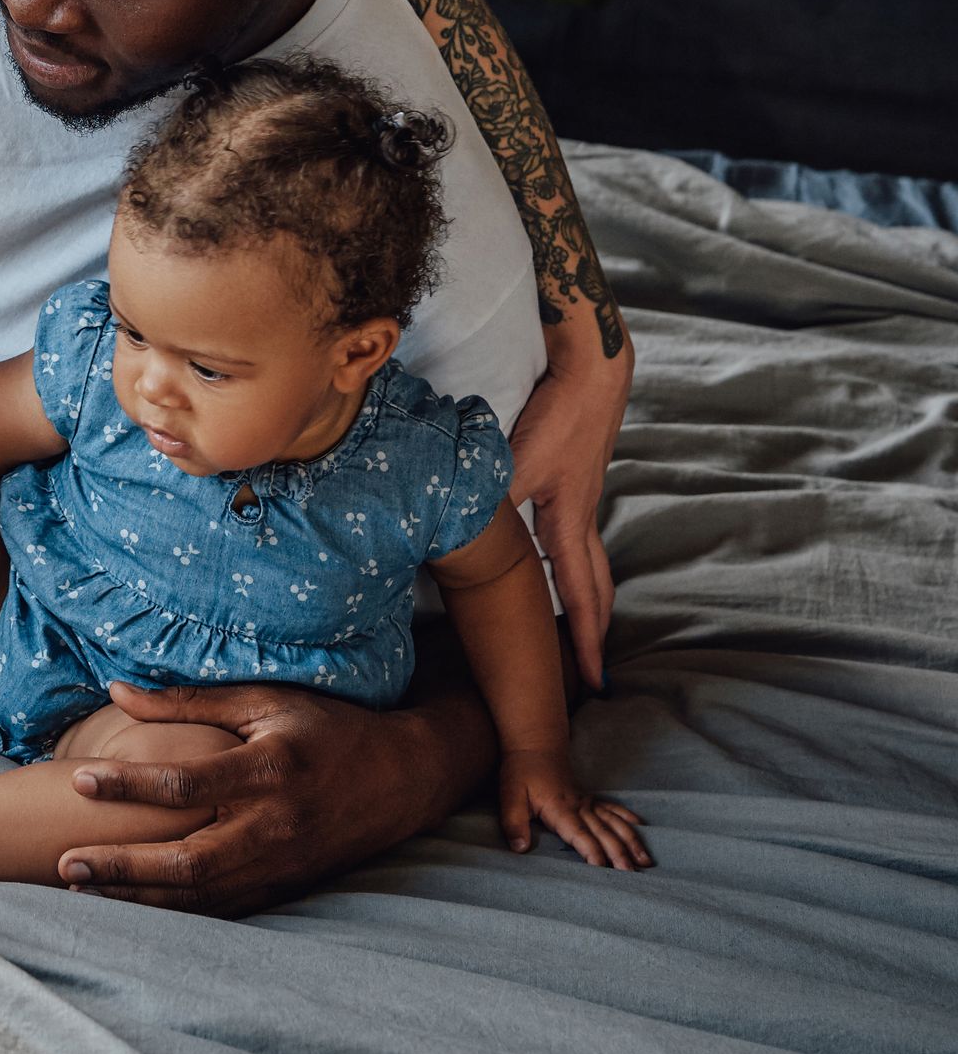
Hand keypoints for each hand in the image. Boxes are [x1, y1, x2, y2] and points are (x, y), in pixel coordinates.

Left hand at [58, 677, 477, 915]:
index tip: (79, 780)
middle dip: (122, 865)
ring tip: (83, 890)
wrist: (403, 779)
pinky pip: (222, 907)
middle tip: (65, 863)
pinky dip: (175, 912)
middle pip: (187, 860)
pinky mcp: (285, 888)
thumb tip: (118, 691)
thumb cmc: (328, 727)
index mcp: (269, 770)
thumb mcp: (265, 699)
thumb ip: (190, 702)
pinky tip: (133, 905)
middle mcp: (274, 825)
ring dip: (138, 896)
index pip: (186, 783)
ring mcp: (281, 865)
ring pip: (200, 895)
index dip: (130, 785)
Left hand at [497, 744, 649, 869]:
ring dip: (630, 840)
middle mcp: (579, 806)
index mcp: (560, 809)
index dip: (592, 853)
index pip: (580, 835)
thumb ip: (513, 822)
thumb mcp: (509, 795)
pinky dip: (627, 818)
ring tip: (645, 861)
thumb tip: (520, 848)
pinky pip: (613, 807)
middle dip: (619, 854)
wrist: (533, 746)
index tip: (603, 872)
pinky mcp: (589, 797)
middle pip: (603, 832)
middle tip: (633, 876)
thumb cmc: (521, 772)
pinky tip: (641, 827)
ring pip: (614, 822)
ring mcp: (587, 801)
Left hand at [508, 332, 632, 688]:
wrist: (592, 369)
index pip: (578, 597)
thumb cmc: (557, 414)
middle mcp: (581, 516)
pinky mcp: (577, 476)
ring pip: (590, 559)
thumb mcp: (515, 462)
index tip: (594, 684)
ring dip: (587, 595)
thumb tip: (457, 534)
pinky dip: (572, 557)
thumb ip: (490, 502)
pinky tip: (554, 551)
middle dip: (593, 631)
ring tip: (579, 623)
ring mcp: (582, 496)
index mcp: (568, 524)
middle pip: (595, 587)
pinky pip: (577, 532)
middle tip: (592, 672)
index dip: (582, 642)